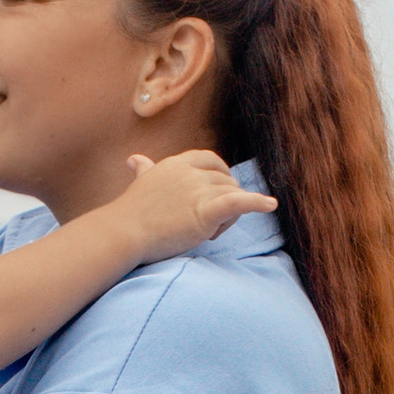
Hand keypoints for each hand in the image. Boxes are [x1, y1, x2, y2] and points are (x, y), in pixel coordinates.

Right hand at [116, 147, 278, 255]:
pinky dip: (257, 203)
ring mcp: (199, 190)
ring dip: (227, 217)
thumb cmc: (131, 213)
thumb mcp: (141, 182)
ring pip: (231, 197)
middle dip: (222, 202)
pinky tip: (270, 205)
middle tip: (206, 225)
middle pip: (225, 182)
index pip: (210, 161)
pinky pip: (237, 203)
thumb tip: (135, 159)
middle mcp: (190, 172)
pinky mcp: (205, 211)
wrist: (123, 233)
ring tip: (205, 234)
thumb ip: (145, 169)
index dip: (220, 174)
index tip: (221, 187)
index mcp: (177, 163)